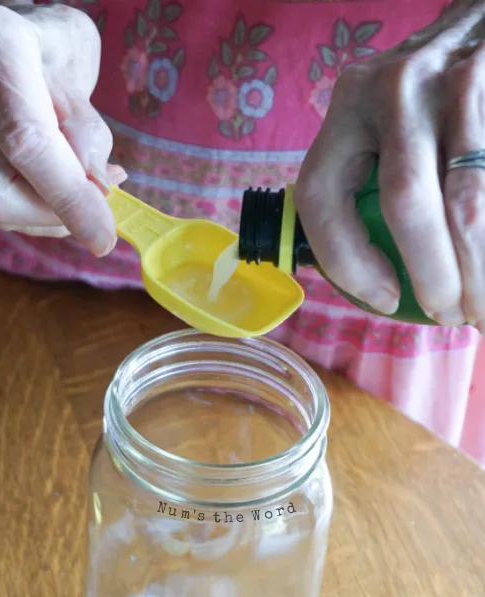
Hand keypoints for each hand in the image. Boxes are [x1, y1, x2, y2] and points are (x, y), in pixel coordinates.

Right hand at [0, 4, 125, 253]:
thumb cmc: (45, 57)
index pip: (25, 141)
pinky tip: (33, 188)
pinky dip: (15, 212)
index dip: (66, 197)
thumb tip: (92, 189)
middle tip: (92, 211)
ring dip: (35, 215)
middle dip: (48, 215)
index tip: (103, 237)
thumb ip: (87, 131)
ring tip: (65, 191)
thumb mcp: (82, 77)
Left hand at [294, 0, 484, 330]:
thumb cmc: (426, 97)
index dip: (348, 264)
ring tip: (481, 309)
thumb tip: (372, 283)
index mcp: (350, 105)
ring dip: (478, 269)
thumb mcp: (380, 121)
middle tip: (452, 315)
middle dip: (433, 276)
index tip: (385, 300)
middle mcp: (398, 90)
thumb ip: (363, 180)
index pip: (324, 198)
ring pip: (467, 202)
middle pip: (407, 203)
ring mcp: (457, 85)